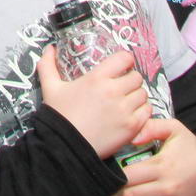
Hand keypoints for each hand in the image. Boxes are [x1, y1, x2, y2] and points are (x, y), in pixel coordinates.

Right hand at [37, 46, 148, 160]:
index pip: (124, 58)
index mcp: (97, 78)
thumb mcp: (51, 88)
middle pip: (136, 77)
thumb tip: (49, 48)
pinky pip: (147, 111)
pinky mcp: (132, 126)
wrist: (65, 146)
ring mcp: (124, 109)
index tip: (121, 67)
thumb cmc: (59, 116)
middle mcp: (114, 91)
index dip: (125, 61)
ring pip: (143, 94)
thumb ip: (48, 65)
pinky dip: (142, 111)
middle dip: (131, 80)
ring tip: (128, 101)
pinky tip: (132, 114)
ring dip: (137, 96)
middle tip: (123, 87)